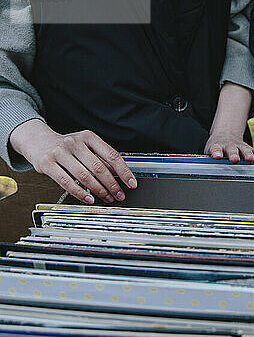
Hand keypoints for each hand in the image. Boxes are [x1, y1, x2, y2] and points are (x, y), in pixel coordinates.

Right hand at [9, 119, 136, 203]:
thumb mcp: (86, 146)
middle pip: (99, 167)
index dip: (124, 171)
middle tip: (119, 195)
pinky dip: (80, 193)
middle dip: (112, 184)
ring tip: (107, 198)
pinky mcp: (47, 164)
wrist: (37, 141)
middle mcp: (75, 143)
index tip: (132, 183)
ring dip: (99, 190)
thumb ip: (101, 158)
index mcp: (89, 137)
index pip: (112, 155)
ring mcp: (60, 152)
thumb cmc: (67, 146)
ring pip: (84, 176)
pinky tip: (89, 199)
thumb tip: (120, 175)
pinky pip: (66, 182)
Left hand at [204, 132, 253, 162]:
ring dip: (247, 154)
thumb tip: (206, 172)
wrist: (224, 135)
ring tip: (250, 159)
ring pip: (244, 149)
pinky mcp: (247, 148)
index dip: (217, 152)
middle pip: (231, 149)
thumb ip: (209, 161)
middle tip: (235, 160)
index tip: (217, 156)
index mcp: (217, 146)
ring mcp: (239, 146)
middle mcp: (228, 145)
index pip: (216, 149)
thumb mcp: (209, 153)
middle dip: (233, 154)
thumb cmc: (216, 149)